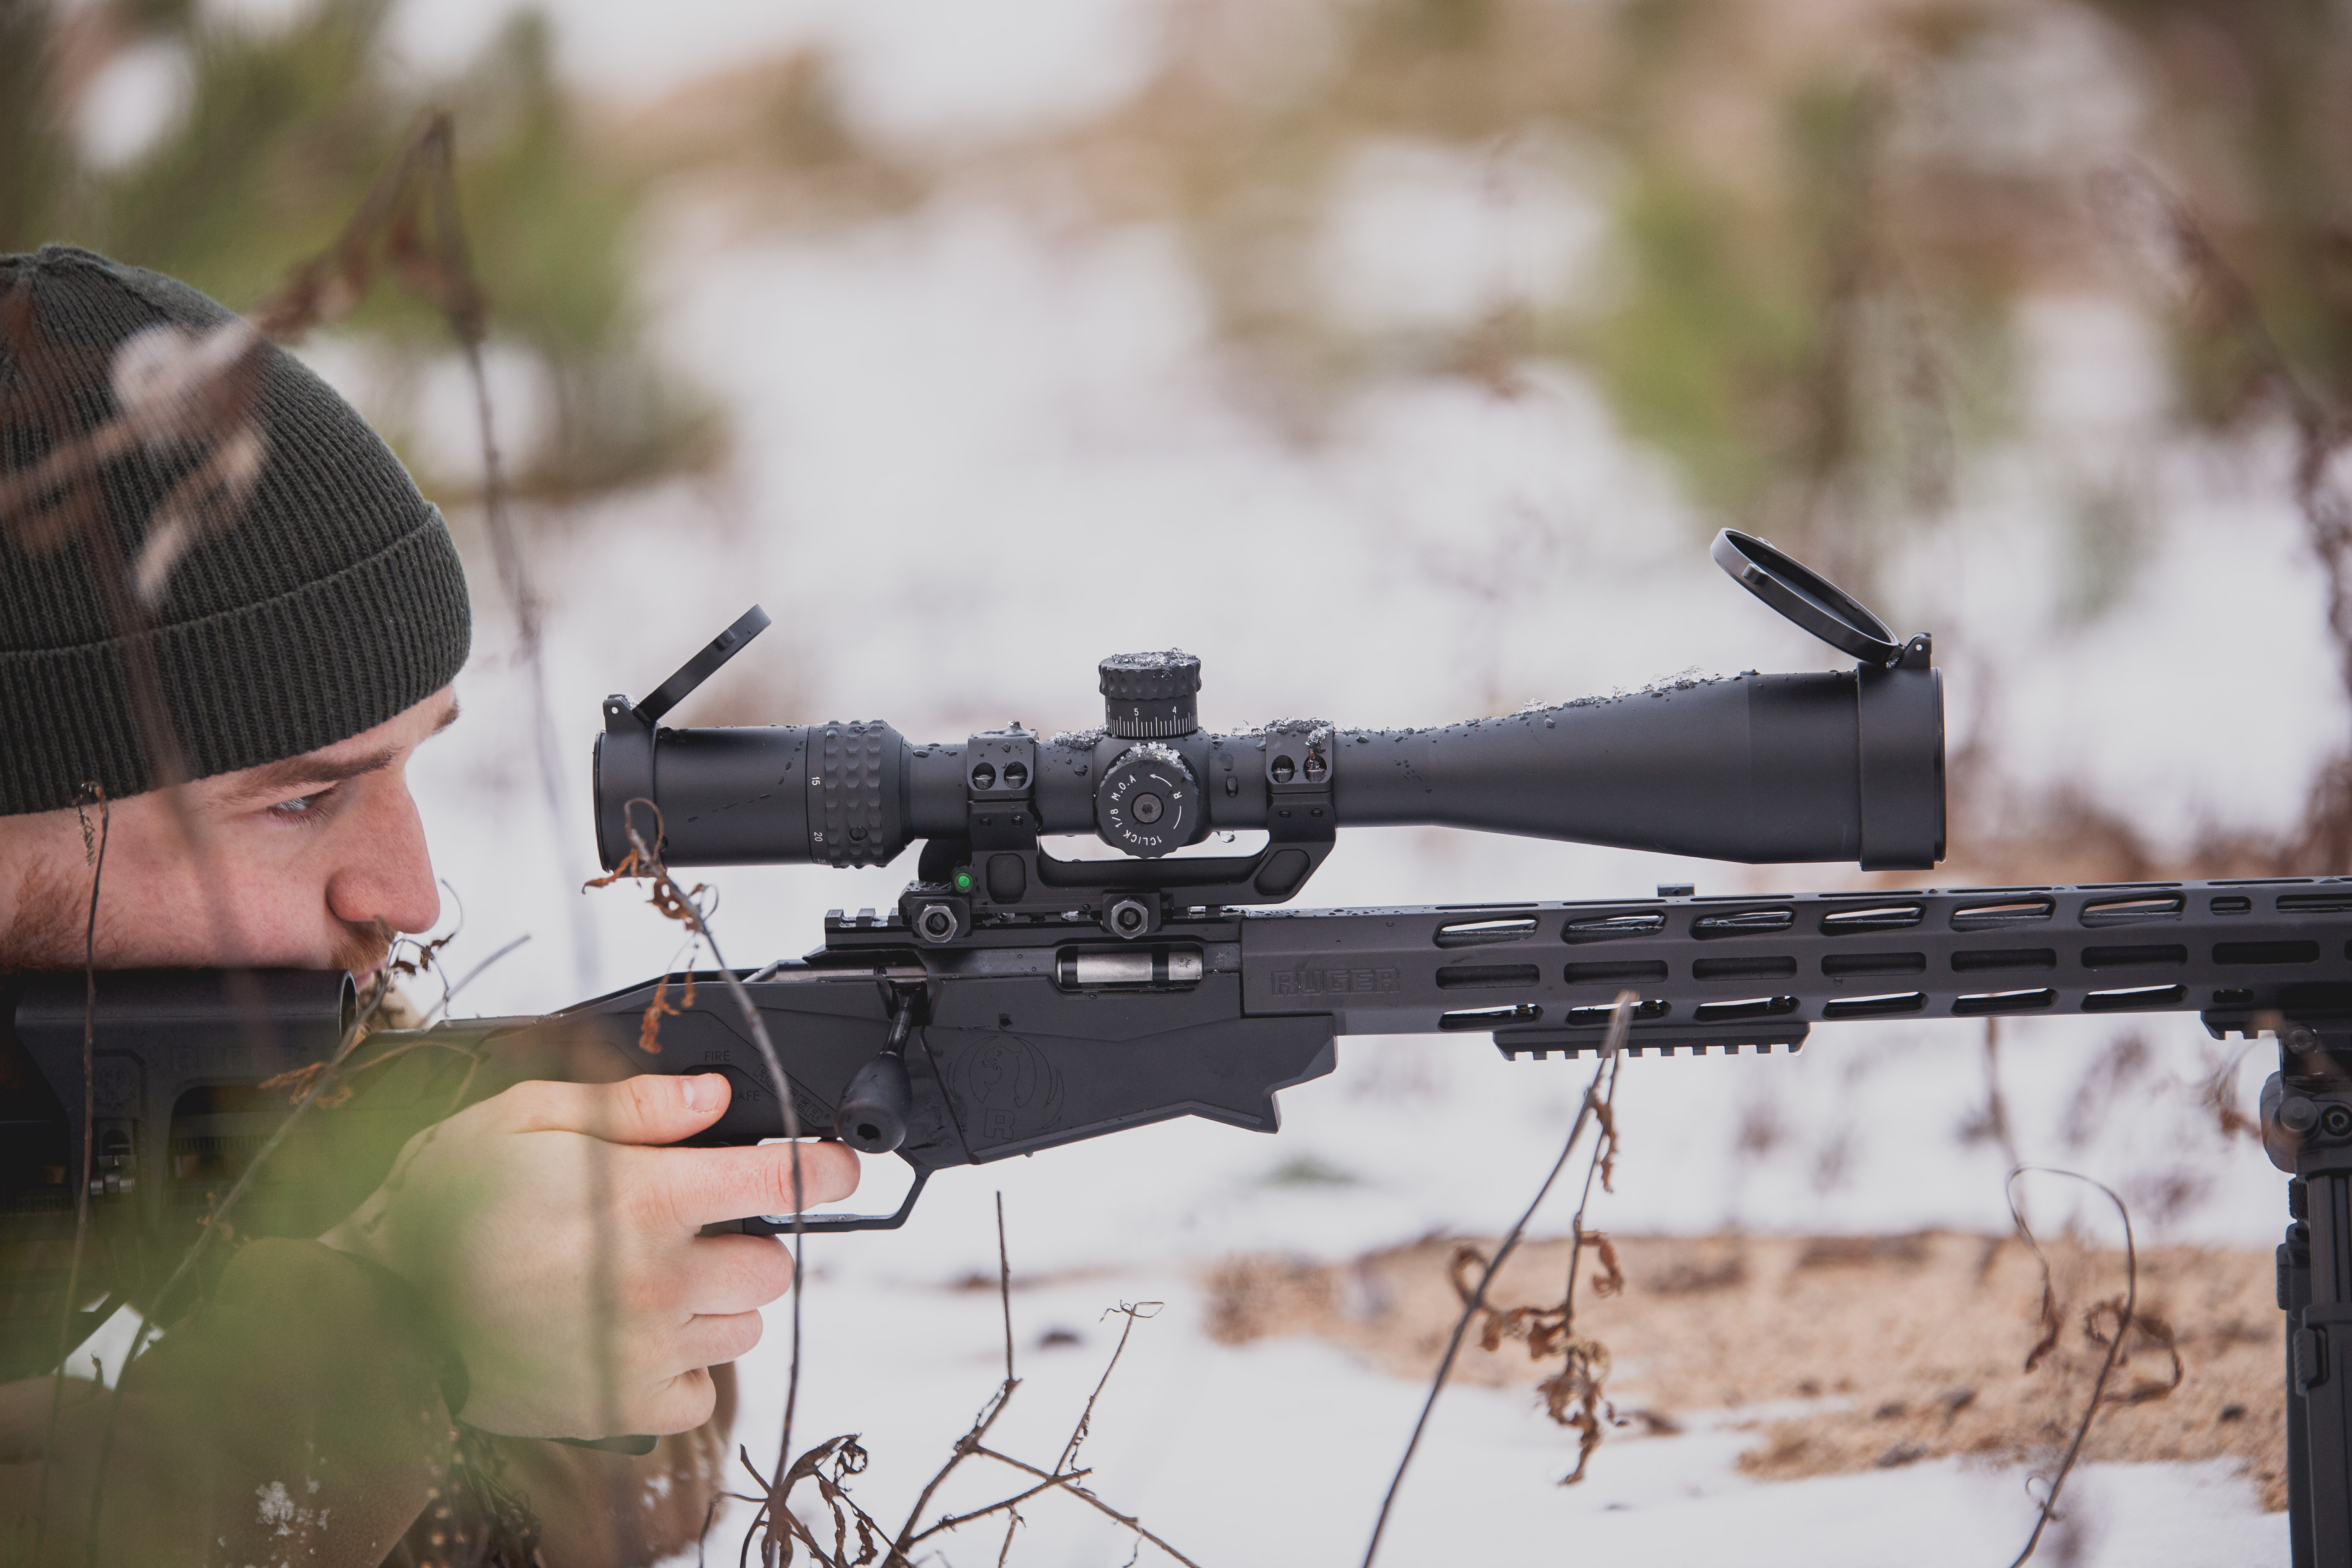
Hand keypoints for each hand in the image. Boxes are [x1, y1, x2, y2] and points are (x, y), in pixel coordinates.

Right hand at [321, 1073, 857, 1438]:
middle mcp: (660, 1278)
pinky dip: (684, 1366)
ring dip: (718, 1300)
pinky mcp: (625, 1408)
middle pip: (774, 1261)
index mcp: (646, 1199)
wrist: (378, 1307)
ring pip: (745, 1323)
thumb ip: (632, 1105)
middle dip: (747, 1237)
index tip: (842, 1164)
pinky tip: (636, 1335)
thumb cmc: (444, 1206)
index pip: (785, 1179)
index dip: (827, 1166)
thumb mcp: (527, 1119)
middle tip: (690, 1228)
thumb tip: (712, 1096)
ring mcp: (647, 1350)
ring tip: (651, 1281)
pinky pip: (703, 1390)